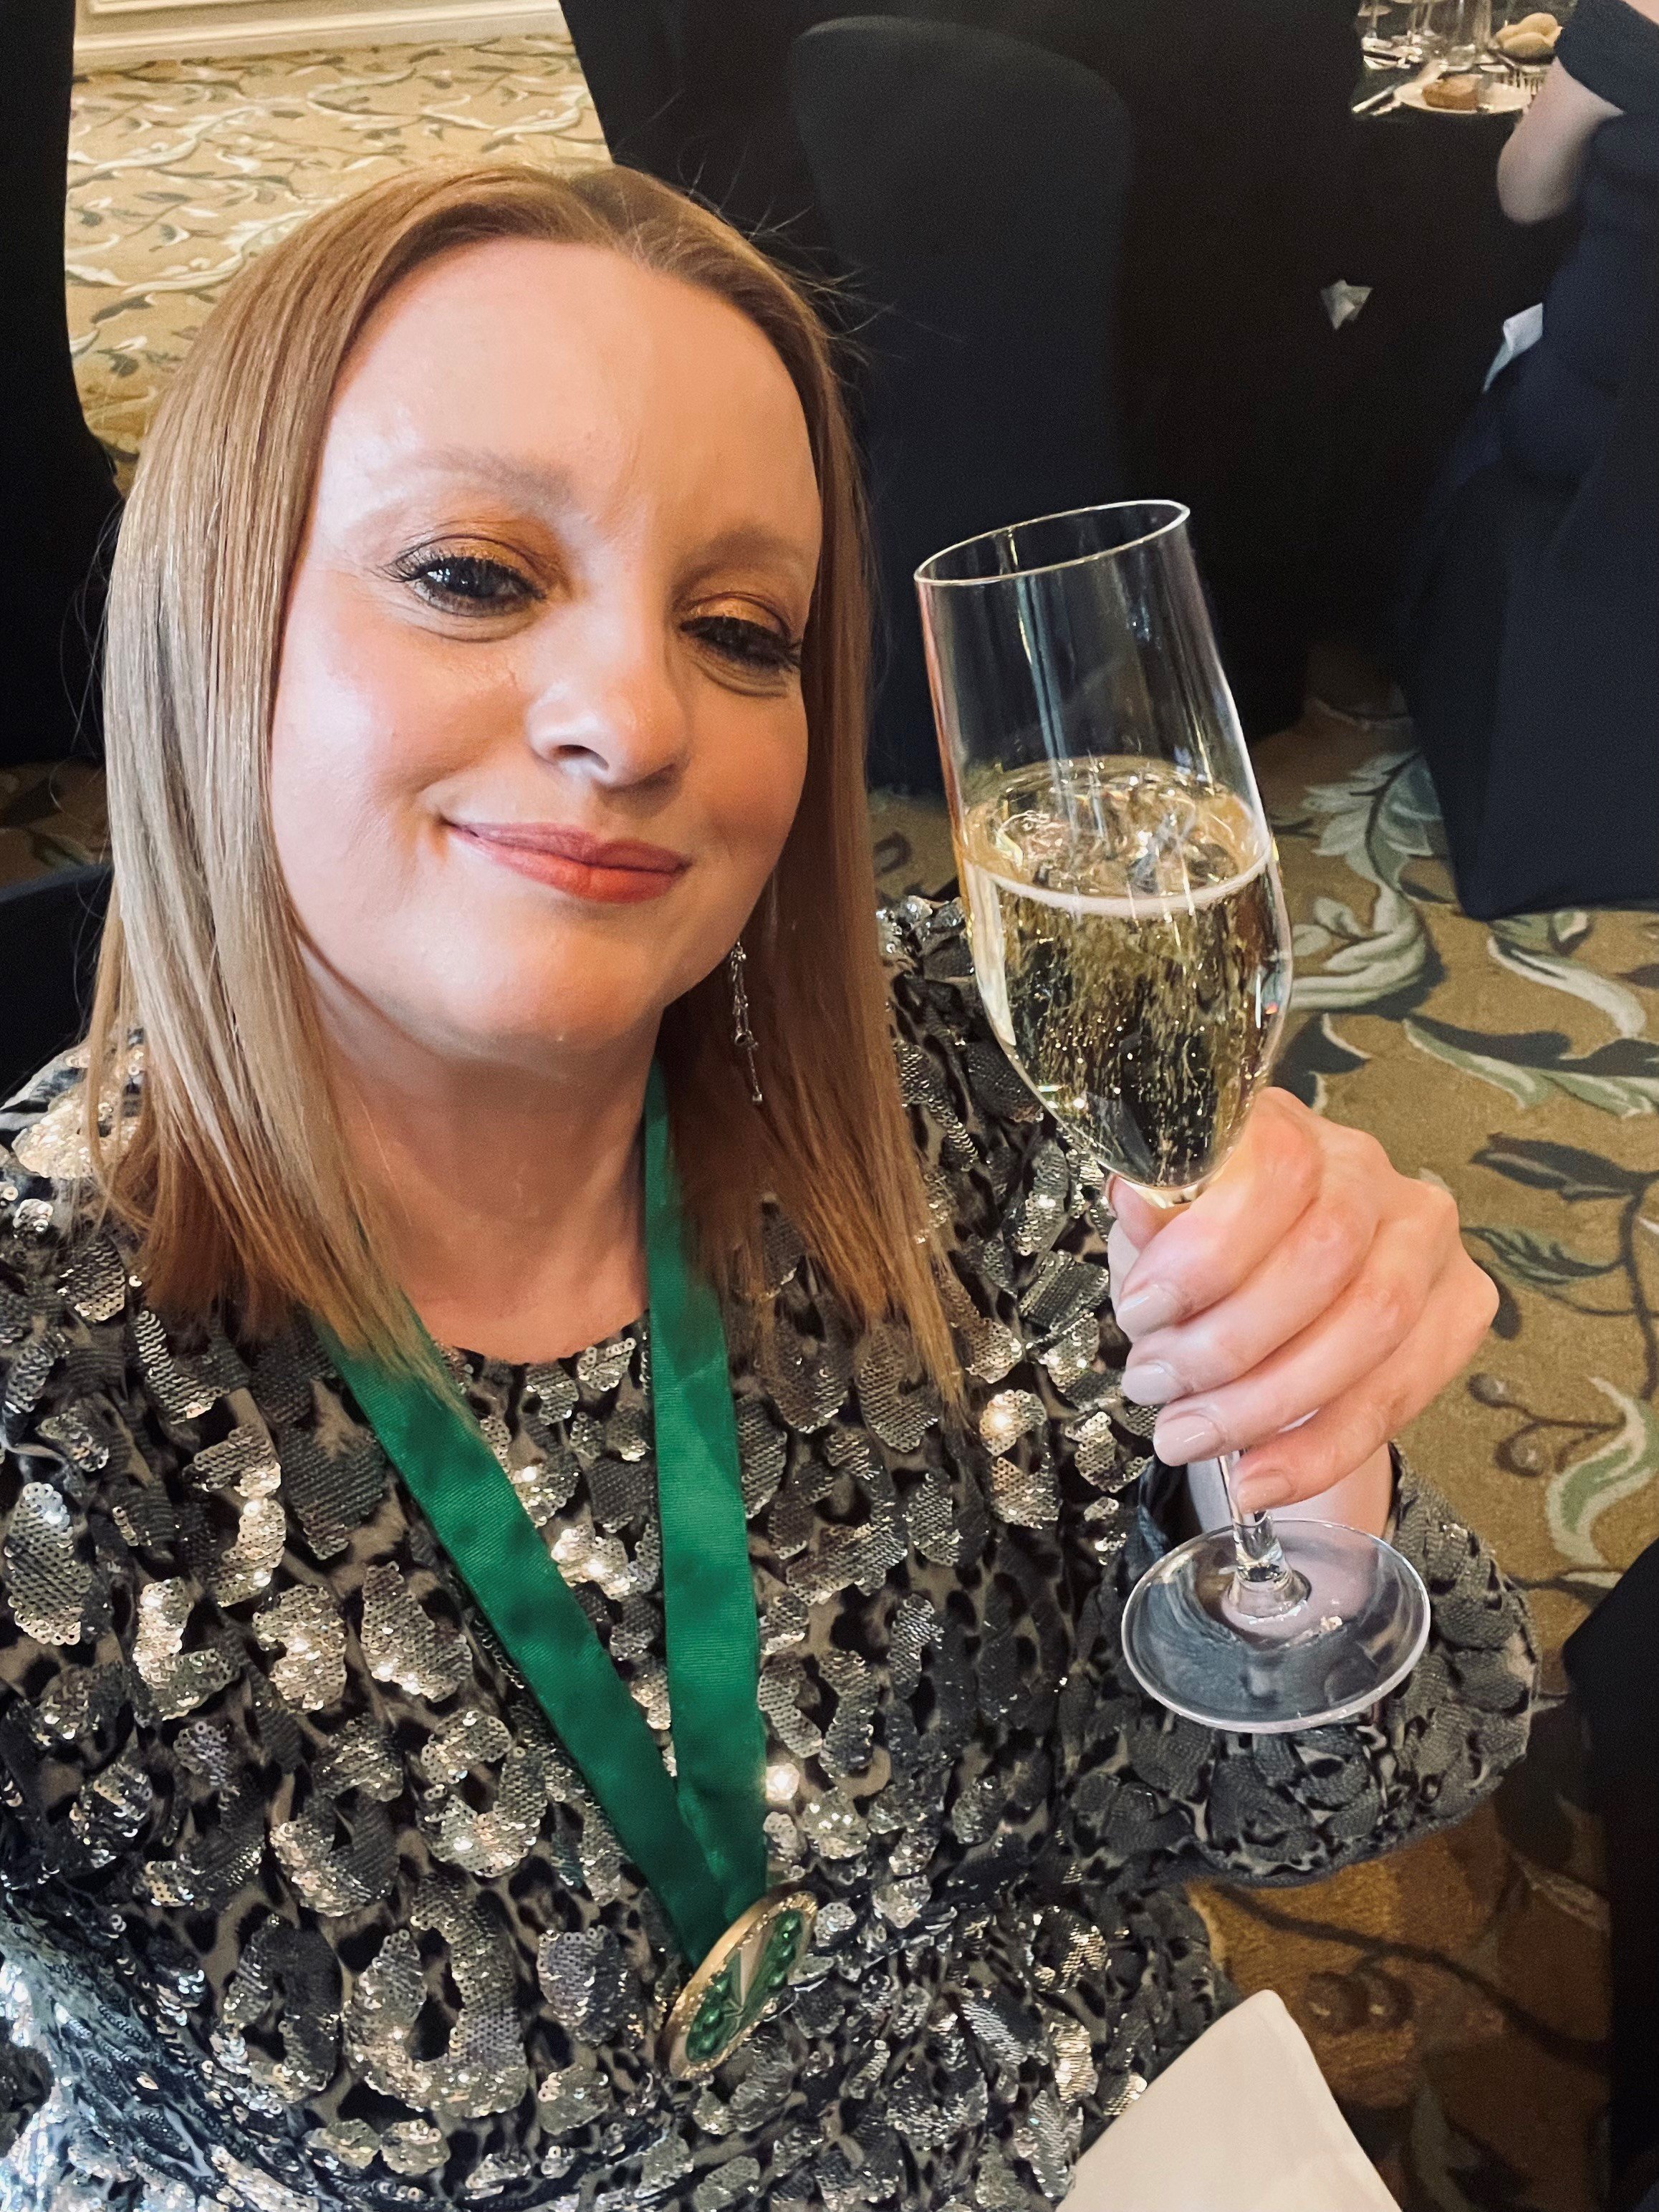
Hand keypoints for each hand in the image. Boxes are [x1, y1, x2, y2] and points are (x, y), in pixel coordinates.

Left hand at [1107, 1089, 1497, 1515]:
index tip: (1142, 1314)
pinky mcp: (1463, 1303)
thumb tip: (1136, 1199)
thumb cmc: (1207, 1259)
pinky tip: (1258, 1477)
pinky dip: (1321, 1449)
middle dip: (1227, 1343)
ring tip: (1189, 1437)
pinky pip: (1402, 1391)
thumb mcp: (1157, 1239)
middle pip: (1325, 1256)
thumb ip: (1151, 1223)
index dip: (1209, 1248)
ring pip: (1371, 1325)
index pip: (1276, 1168)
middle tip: (1155, 1390)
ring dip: (1268, 1402)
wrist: (1274, 1308)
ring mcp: (1427, 1235)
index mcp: (1289, 1129)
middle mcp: (1370, 1169)